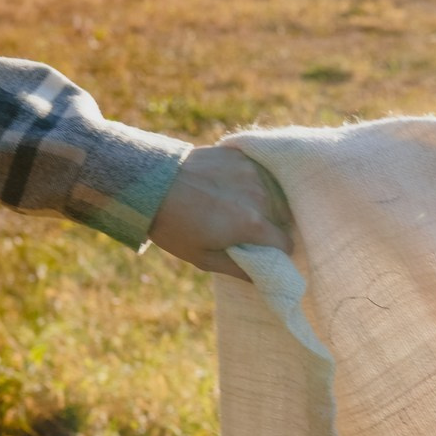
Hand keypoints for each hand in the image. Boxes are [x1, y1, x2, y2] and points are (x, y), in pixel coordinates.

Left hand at [147, 143, 293, 277]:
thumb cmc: (175, 227)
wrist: (151, 184)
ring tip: (232, 204)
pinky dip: (249, 182)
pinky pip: (258, 172)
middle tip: (239, 227)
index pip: (285, 242)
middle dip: (267, 224)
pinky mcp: (241, 156)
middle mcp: (260, 196)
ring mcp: (252, 172)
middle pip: (280, 217)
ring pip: (271, 194)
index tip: (262, 250)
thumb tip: (264, 279)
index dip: (276, 250)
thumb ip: (239, 269)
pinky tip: (227, 185)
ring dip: (260, 202)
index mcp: (252, 224)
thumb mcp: (203, 258)